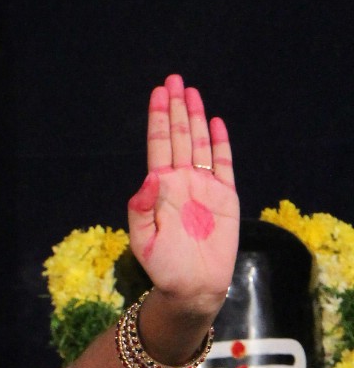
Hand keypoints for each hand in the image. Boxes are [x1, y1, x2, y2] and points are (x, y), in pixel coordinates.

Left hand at [127, 74, 239, 316]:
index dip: (158, 118)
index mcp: (160, 190)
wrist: (192, 288)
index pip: (158, 145)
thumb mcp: (144, 243)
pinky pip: (223, 163)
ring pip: (198, 144)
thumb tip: (150, 178)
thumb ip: (141, 211)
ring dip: (195, 118)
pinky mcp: (225, 197)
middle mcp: (181, 182)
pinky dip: (220, 143)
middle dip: (176, 108)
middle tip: (174, 79)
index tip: (159, 92)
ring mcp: (203, 188)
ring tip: (191, 91)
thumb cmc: (164, 269)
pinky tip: (215, 122)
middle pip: (178, 137)